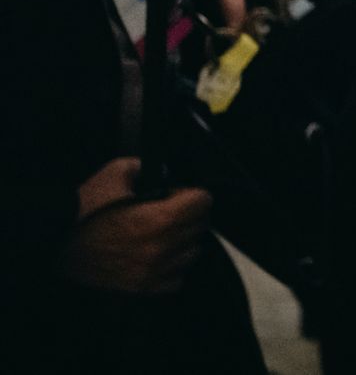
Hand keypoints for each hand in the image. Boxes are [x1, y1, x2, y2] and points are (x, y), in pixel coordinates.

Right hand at [59, 158, 211, 294]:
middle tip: (165, 212)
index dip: (190, 192)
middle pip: (199, 226)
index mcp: (161, 218)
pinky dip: (170, 267)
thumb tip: (155, 169)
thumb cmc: (82, 210)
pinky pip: (176, 278)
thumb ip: (142, 166)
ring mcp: (154, 271)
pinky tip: (154, 255)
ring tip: (159, 234)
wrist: (52, 245)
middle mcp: (163, 247)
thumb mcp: (113, 174)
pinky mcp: (143, 289)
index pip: (204, 201)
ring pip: (191, 253)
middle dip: (187, 215)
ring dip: (181, 241)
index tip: (175, 194)